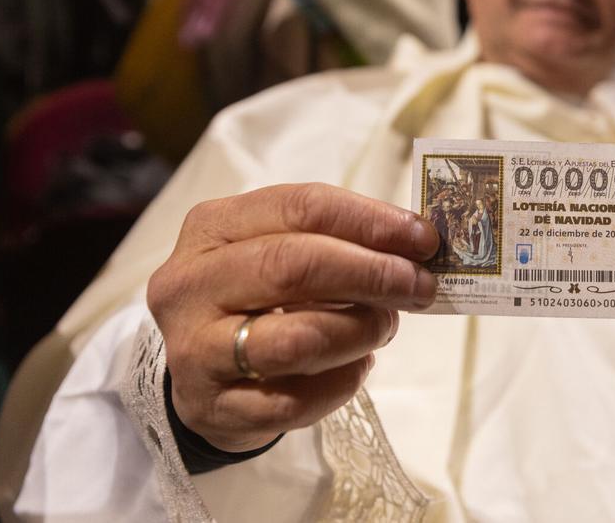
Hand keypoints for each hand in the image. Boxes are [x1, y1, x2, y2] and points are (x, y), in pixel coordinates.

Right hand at [147, 183, 438, 451]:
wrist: (193, 376)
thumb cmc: (250, 297)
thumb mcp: (274, 250)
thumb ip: (333, 240)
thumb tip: (414, 246)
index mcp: (212, 226)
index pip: (300, 207)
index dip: (370, 221)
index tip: (422, 238)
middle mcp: (192, 284)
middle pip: (293, 266)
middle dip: (371, 274)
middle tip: (418, 285)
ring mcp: (195, 350)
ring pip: (297, 339)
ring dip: (360, 331)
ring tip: (384, 326)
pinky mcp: (213, 408)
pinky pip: (294, 401)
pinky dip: (342, 382)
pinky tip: (358, 366)